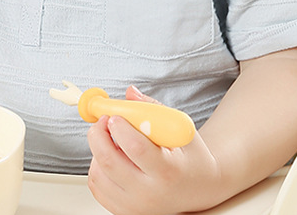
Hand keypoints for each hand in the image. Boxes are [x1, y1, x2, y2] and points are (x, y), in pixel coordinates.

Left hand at [86, 87, 221, 214]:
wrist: (200, 188)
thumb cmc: (190, 156)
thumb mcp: (180, 128)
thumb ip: (153, 108)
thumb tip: (130, 93)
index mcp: (169, 171)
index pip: (136, 148)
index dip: (119, 127)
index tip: (116, 115)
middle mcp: (151, 194)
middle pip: (109, 162)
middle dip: (98, 133)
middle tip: (103, 120)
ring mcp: (137, 207)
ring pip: (98, 174)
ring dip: (96, 150)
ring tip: (110, 139)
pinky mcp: (125, 212)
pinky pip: (97, 187)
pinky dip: (96, 167)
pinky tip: (109, 156)